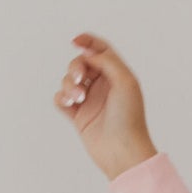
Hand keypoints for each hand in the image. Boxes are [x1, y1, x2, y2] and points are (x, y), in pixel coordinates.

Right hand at [53, 34, 158, 179]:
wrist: (123, 151)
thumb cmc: (129, 118)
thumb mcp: (125, 81)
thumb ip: (107, 60)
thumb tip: (88, 55)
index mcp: (117, 75)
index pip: (100, 51)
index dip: (87, 41)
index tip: (75, 41)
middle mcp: (103, 86)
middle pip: (80, 63)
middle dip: (75, 67)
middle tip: (80, 78)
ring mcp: (90, 101)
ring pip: (68, 81)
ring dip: (68, 84)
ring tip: (78, 98)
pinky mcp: (79, 117)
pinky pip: (61, 99)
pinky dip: (62, 98)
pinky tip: (70, 104)